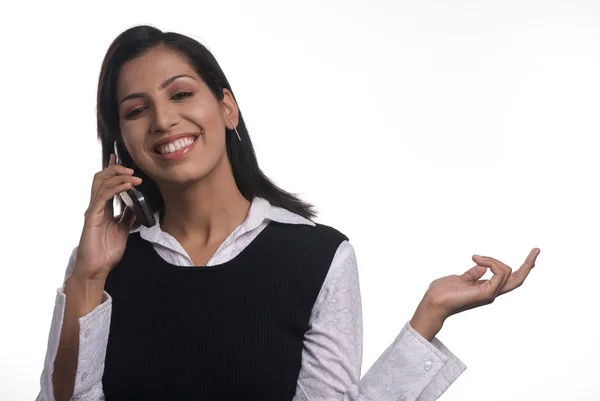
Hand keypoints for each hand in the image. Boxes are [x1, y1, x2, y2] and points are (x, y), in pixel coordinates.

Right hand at [71, 154, 142, 281]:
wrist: (97, 268)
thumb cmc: (106, 251)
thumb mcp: (123, 229)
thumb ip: (128, 215)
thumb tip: (137, 205)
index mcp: (103, 208)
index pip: (106, 183)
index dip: (112, 170)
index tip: (122, 159)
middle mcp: (96, 206)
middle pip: (102, 177)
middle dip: (116, 169)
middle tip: (133, 170)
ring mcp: (93, 210)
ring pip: (101, 183)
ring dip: (118, 176)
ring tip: (133, 176)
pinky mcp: (92, 216)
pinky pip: (103, 196)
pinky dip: (116, 188)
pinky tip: (127, 186)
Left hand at [410, 248, 540, 339]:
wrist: (433, 302)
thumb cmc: (442, 292)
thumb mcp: (460, 278)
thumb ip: (472, 274)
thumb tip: (481, 266)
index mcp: (487, 288)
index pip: (511, 278)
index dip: (523, 267)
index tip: (532, 254)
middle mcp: (492, 292)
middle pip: (519, 279)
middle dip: (529, 264)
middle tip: (536, 249)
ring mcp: (490, 294)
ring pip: (508, 272)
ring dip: (493, 259)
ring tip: (475, 257)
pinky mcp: (486, 294)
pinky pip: (499, 274)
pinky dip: (491, 263)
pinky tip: (477, 259)